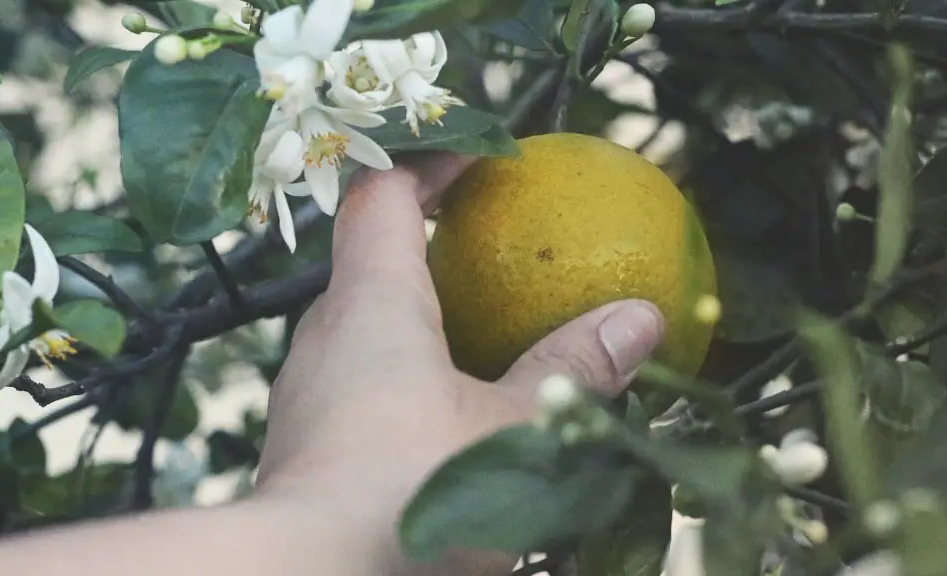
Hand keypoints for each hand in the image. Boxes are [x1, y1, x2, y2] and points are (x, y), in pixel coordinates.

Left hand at [253, 153, 665, 575]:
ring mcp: (309, 392)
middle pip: (371, 258)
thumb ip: (571, 368)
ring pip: (363, 327)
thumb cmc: (408, 493)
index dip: (428, 163)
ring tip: (480, 332)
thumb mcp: (513, 428)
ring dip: (417, 316)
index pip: (384, 195)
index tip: (479, 159)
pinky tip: (446, 414)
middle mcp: (326, 335)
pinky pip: (357, 381)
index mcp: (372, 303)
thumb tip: (639, 319)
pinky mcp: (307, 443)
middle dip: (429, 244)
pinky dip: (403, 373)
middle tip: (492, 247)